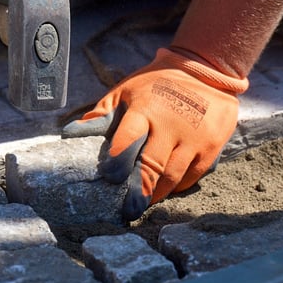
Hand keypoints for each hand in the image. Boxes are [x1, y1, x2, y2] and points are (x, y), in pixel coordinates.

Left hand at [63, 48, 248, 220]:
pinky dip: (177, 187)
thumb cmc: (157, 85)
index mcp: (145, 109)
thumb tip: (70, 134)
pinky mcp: (211, 147)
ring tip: (144, 204)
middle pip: (152, 165)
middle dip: (138, 191)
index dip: (118, 159)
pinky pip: (191, 177)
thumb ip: (102, 114)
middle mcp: (170, 125)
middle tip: (128, 210)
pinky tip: (165, 190)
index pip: (129, 138)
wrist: (206, 72)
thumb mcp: (127, 91)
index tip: (110, 176)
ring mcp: (194, 137)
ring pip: (173, 177)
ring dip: (156, 194)